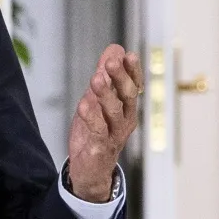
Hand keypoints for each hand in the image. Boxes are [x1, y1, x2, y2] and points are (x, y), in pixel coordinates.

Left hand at [65, 44, 141, 202]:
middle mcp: (126, 119)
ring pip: (114, 112)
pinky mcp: (100, 147)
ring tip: (95, 79)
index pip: (135, 85)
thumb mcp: (100, 99)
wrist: (91, 170)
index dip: (133, 70)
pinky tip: (84, 104)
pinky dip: (91, 117)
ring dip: (105, 94)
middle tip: (111, 63)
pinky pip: (97, 130)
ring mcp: (114, 134)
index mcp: (127, 107)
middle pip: (127, 95)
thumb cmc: (97, 132)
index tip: (129, 55)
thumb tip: (115, 48)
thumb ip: (106, 74)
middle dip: (120, 78)